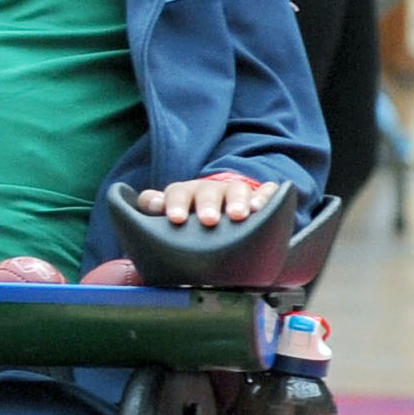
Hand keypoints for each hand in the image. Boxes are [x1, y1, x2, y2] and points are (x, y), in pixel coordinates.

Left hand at [136, 172, 283, 228]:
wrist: (222, 223)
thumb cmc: (189, 225)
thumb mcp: (170, 219)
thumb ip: (152, 212)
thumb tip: (148, 207)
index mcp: (185, 194)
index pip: (177, 193)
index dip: (175, 204)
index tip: (176, 219)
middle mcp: (210, 190)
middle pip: (207, 191)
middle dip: (208, 204)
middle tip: (209, 220)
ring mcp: (235, 192)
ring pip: (237, 189)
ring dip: (237, 200)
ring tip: (238, 215)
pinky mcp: (259, 197)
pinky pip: (265, 192)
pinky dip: (264, 197)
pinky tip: (262, 208)